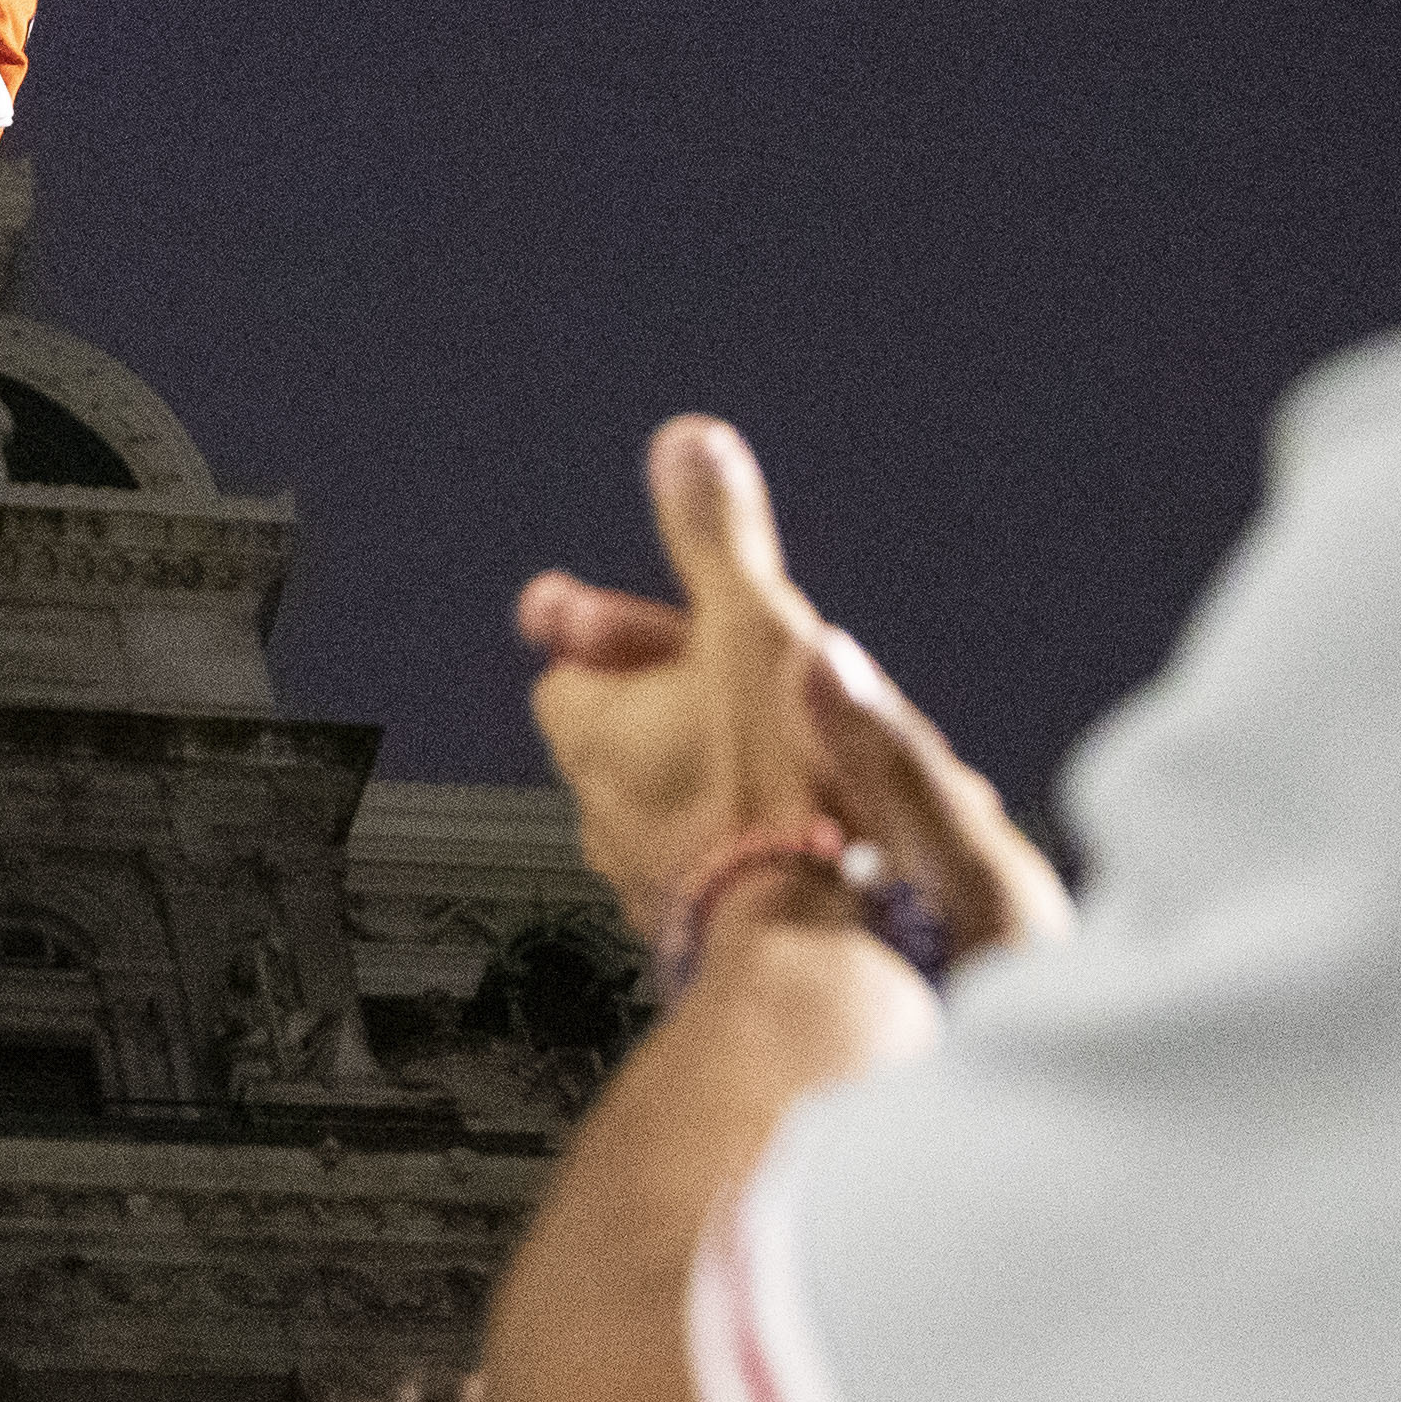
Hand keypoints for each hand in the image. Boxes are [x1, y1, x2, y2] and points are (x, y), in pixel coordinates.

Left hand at [519, 418, 1070, 962]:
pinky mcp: (709, 935)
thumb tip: (686, 443)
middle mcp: (600, 811)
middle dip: (686, 701)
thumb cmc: (784, 795)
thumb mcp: (752, 629)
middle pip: (631, 729)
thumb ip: (717, 539)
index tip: (654, 619)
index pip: (574, 659)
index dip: (624, 631)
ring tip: (795, 758)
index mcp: (591, 728)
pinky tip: (820, 836)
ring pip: (682, 799)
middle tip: (739, 680)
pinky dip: (760, 840)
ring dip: (727, 774)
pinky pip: (727, 863)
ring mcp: (649, 880)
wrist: (826, 958)